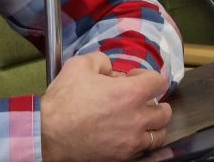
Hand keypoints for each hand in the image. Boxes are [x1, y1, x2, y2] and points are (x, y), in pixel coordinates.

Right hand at [40, 52, 170, 161]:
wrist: (49, 133)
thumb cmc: (64, 101)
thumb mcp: (79, 65)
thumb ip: (101, 60)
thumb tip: (110, 68)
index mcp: (130, 94)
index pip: (158, 82)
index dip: (147, 76)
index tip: (134, 77)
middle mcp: (137, 119)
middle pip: (164, 111)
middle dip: (155, 101)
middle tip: (140, 99)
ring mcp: (132, 141)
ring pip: (159, 134)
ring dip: (153, 124)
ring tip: (140, 120)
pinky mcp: (124, 157)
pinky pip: (145, 150)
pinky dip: (141, 141)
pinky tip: (129, 135)